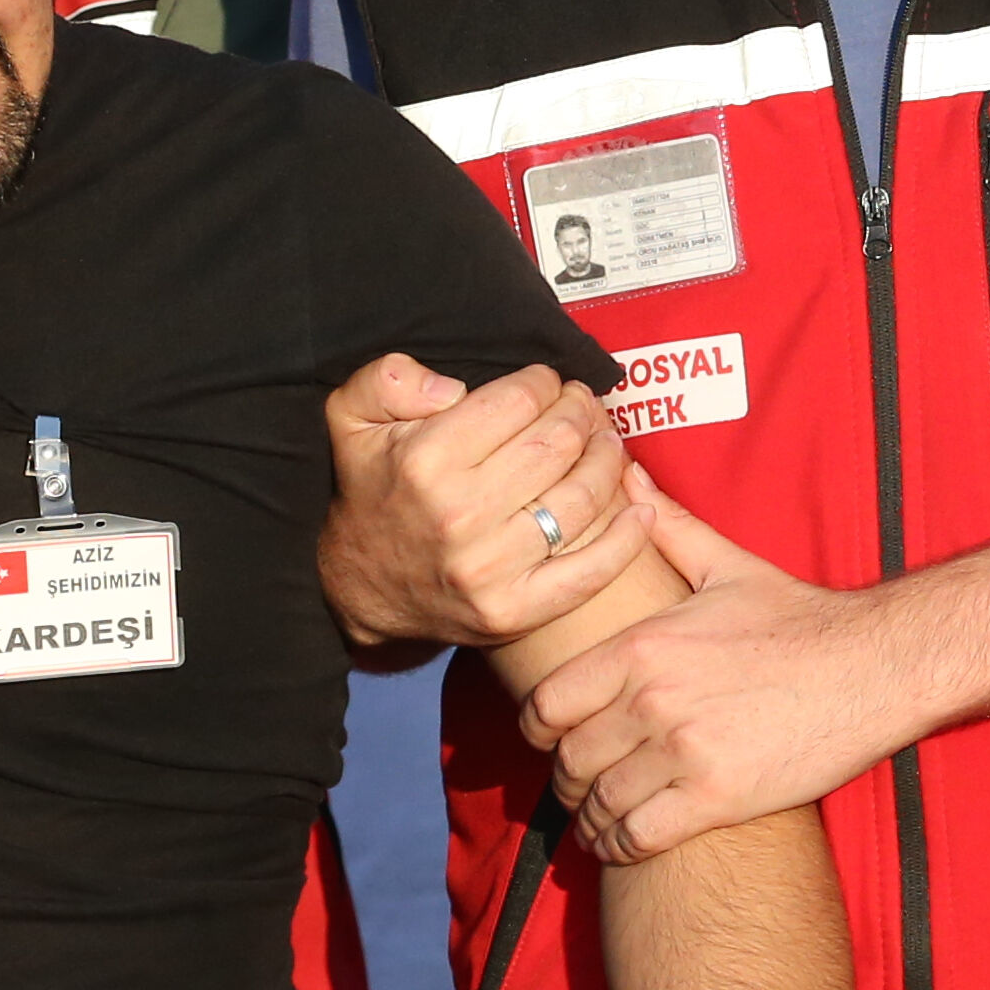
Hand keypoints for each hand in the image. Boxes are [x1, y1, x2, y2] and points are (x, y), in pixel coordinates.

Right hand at [317, 357, 651, 650]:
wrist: (361, 586)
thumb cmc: (372, 492)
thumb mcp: (350, 420)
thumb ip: (386, 379)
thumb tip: (451, 388)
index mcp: (425, 462)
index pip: (518, 401)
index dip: (543, 382)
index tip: (547, 383)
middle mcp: (458, 516)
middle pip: (557, 443)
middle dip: (581, 413)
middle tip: (583, 406)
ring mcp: (489, 570)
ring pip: (581, 498)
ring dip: (607, 460)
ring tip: (607, 443)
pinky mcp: (513, 611)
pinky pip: (589, 572)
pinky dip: (626, 539)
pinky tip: (639, 510)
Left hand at [526, 508, 906, 858]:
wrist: (877, 666)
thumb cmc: (801, 618)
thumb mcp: (725, 566)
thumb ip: (666, 529)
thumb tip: (626, 478)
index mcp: (642, 647)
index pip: (546, 704)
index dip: (538, 729)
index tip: (550, 738)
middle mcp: (652, 699)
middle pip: (567, 761)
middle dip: (566, 779)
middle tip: (578, 786)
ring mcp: (683, 752)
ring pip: (599, 802)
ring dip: (591, 818)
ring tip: (597, 820)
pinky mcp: (717, 798)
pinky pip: (637, 836)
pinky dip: (620, 846)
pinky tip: (624, 842)